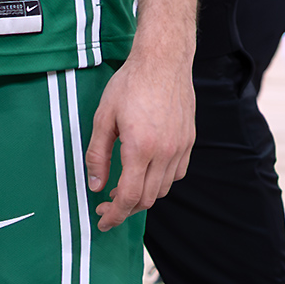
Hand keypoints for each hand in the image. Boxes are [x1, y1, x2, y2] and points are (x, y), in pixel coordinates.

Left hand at [86, 52, 195, 231]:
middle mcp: (165, 152)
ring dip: (143, 196)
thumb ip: (97, 155)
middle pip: (147, 198)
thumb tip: (95, 186)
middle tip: (106, 206)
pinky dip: (160, 182)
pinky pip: (177, 174)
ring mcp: (181, 147)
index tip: (102, 221)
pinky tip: (145, 174)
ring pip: (163, 189)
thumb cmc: (129, 85)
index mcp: (141, 148)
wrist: (163, 62)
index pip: (130, 196)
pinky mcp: (189, 141)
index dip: (115, 215)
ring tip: (122, 189)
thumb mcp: (102, 119)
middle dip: (126, 209)